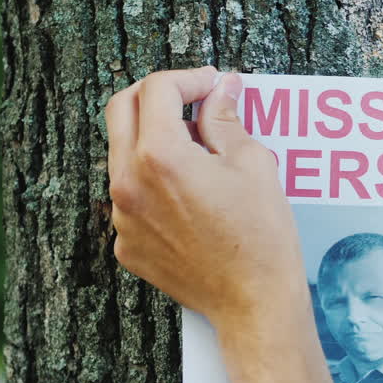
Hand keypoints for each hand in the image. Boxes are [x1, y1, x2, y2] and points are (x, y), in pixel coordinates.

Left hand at [106, 67, 306, 330]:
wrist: (253, 304)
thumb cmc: (261, 237)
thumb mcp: (253, 165)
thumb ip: (226, 119)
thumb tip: (220, 89)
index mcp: (159, 156)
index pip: (157, 89)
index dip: (188, 78)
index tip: (211, 85)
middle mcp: (127, 183)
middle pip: (121, 110)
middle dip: (156, 95)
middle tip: (190, 100)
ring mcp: (121, 217)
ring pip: (123, 156)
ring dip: (153, 141)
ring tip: (197, 155)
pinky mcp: (126, 245)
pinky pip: (130, 198)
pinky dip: (154, 186)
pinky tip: (190, 199)